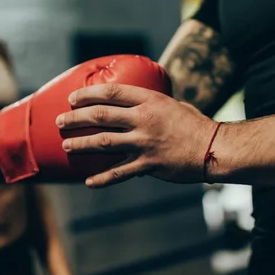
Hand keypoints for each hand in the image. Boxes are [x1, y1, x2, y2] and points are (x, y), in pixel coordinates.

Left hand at [56, 83, 218, 187]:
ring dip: (81, 144)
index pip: (112, 92)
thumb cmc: (195, 124)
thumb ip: (153, 104)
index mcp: (150, 100)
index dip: (89, 94)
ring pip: (104, 142)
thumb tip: (136, 102)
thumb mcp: (175, 104)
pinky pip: (120, 172)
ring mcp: (144, 143)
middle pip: (101, 116)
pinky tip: (88, 182)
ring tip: (66, 145)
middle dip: (76, 118)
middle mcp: (144, 120)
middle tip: (60, 120)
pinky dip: (102, 178)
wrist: (213, 149)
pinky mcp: (149, 165)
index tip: (72, 98)